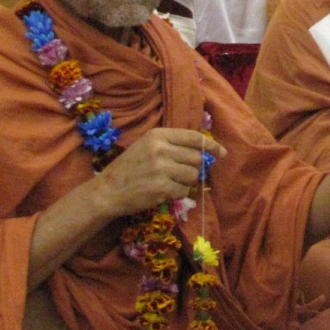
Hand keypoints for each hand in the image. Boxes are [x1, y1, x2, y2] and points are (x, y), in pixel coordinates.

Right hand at [96, 127, 226, 218]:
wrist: (107, 191)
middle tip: (181, 174)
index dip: (211, 145)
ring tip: (170, 183)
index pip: (193, 137)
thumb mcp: (147, 146)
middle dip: (194, 168)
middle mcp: (161, 149)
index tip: (222, 152)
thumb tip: (203, 151)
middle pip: (196, 158)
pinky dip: (178, 194)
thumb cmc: (128, 168)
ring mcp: (161, 169)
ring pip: (192, 175)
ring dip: (186, 182)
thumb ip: (171, 145)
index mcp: (158, 135)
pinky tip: (164, 192)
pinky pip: (184, 191)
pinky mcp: (161, 188)